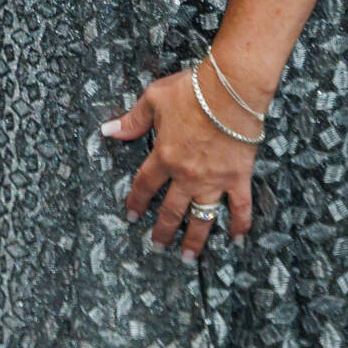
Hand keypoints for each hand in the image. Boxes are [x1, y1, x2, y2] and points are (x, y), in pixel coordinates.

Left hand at [101, 68, 256, 260]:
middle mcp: (187, 175)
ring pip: (201, 217)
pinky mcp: (237, 178)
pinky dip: (239, 225)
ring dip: (194, 239)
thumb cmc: (192, 90)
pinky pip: (240, 207)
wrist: (230, 91)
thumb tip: (108, 130)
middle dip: (162, 230)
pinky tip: (236, 239)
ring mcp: (213, 180)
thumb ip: (133, 119)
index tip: (131, 215)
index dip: (136, 201)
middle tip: (157, 246)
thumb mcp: (154, 99)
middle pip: (171, 210)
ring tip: (187, 257)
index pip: (144, 185)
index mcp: (164, 156)